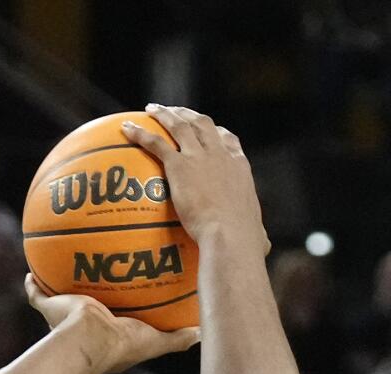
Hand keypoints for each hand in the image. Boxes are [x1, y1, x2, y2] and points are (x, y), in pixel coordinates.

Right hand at [24, 275, 200, 373]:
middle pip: (86, 304)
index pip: (114, 316)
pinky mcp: (49, 307)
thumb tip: (200, 333)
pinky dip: (32, 284)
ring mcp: (64, 317)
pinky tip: (31, 269)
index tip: (124, 292)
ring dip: (59, 283)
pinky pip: (36, 293)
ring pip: (59, 296)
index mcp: (107, 333)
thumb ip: (175, 338)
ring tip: (63, 260)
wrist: (88, 343)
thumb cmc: (120, 345)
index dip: (118, 306)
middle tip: (95, 271)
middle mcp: (84, 325)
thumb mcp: (154, 341)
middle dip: (88, 291)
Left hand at [120, 106, 267, 245]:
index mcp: (239, 168)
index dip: (217, 132)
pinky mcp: (180, 165)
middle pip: (203, 124)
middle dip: (189, 114)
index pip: (228, 141)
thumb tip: (264, 247)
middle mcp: (220, 155)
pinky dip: (140, 133)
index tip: (210, 130)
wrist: (230, 234)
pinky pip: (156, 143)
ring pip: (180, 125)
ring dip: (165, 114)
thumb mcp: (256, 233)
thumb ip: (258, 236)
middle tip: (176, 112)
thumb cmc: (244, 240)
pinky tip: (126, 128)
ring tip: (152, 109)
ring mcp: (200, 157)